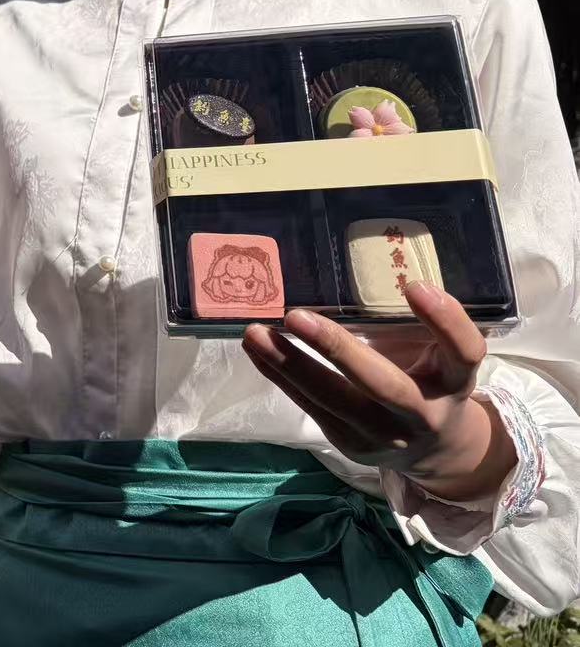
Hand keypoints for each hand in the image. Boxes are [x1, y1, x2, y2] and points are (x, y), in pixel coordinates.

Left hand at [243, 281, 515, 500]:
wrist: (437, 453)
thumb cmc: (430, 382)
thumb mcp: (439, 357)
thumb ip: (418, 326)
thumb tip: (358, 265)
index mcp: (454, 382)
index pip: (463, 353)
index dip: (445, 321)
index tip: (414, 285)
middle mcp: (424, 414)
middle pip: (384, 385)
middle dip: (338, 350)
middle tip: (296, 316)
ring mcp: (385, 435)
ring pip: (334, 400)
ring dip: (290, 364)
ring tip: (255, 333)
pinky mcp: (351, 444)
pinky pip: (311, 407)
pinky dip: (280, 376)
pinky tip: (257, 350)